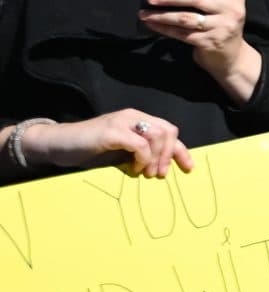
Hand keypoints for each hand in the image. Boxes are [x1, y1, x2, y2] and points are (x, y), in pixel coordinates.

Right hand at [18, 110, 195, 177]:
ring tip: (147, 173)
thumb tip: (162, 169)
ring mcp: (122, 122)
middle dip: (170, 155)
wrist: (58, 144)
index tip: (188, 169)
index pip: (168, 131)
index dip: (181, 151)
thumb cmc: (89, 150)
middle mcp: (132, 116)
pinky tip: (133, 168)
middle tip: (160, 174)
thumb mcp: (121, 153)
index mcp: (137, 120)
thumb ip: (140, 155)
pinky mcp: (111, 131)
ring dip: (157, 158)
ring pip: (157, 136)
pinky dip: (142, 158)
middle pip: (168, 131)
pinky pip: (140, 144)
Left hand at [144, 0, 259, 99]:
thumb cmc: (222, 28)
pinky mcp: (209, 42)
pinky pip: (181, 33)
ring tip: (145, 13)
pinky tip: (152, 25)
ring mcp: (222, 28)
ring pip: (186, 18)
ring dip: (162, 15)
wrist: (232, 59)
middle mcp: (232, 12)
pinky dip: (164, 29)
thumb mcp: (224, 10)